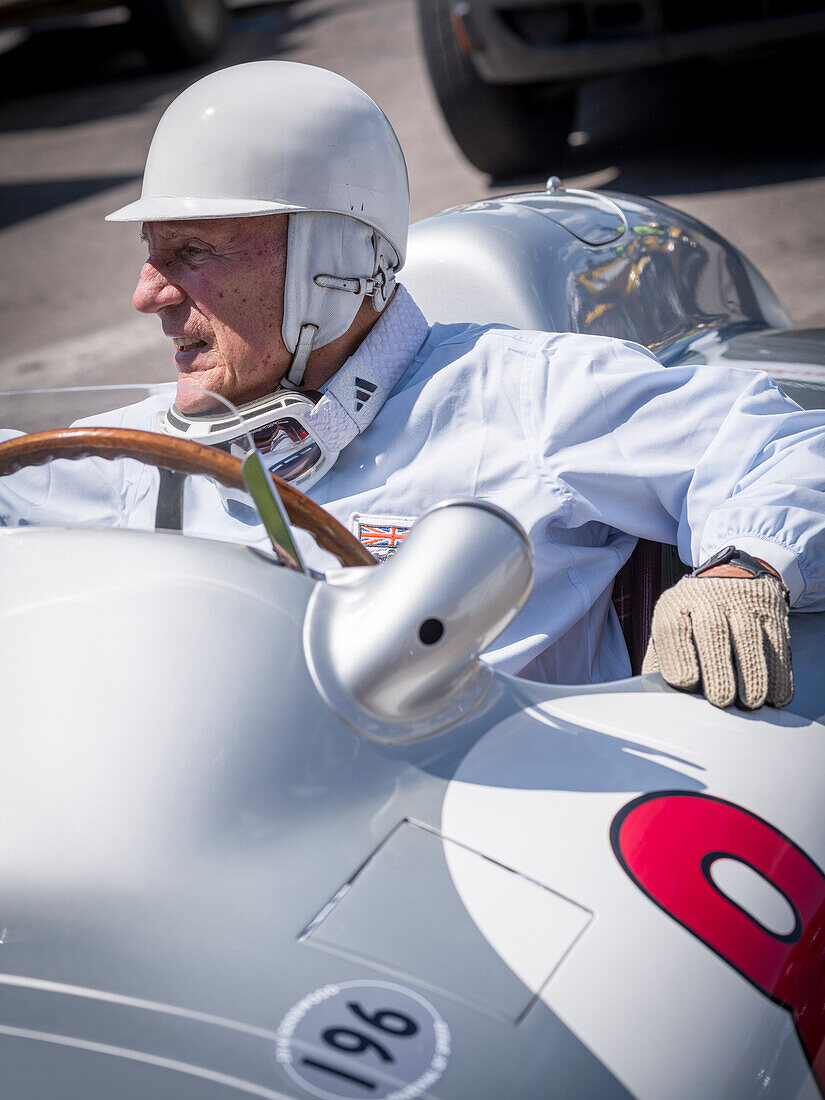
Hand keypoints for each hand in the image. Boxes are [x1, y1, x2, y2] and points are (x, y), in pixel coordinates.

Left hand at [642, 561, 792, 709]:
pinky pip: (776, 641)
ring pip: (748, 635)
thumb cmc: (694, 617)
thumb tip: (654, 696)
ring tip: (750, 703)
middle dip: (717, 667)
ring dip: (752, 672)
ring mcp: (742, 601)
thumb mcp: (672, 628)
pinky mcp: (770, 610)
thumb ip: (661, 661)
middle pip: (712, 630)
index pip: (673, 627)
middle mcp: (707, 597)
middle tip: (720, 700)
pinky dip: (778, 671)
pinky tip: (775, 695)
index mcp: (676, 604)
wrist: (732, 576)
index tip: (685, 683)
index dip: (678, 655)